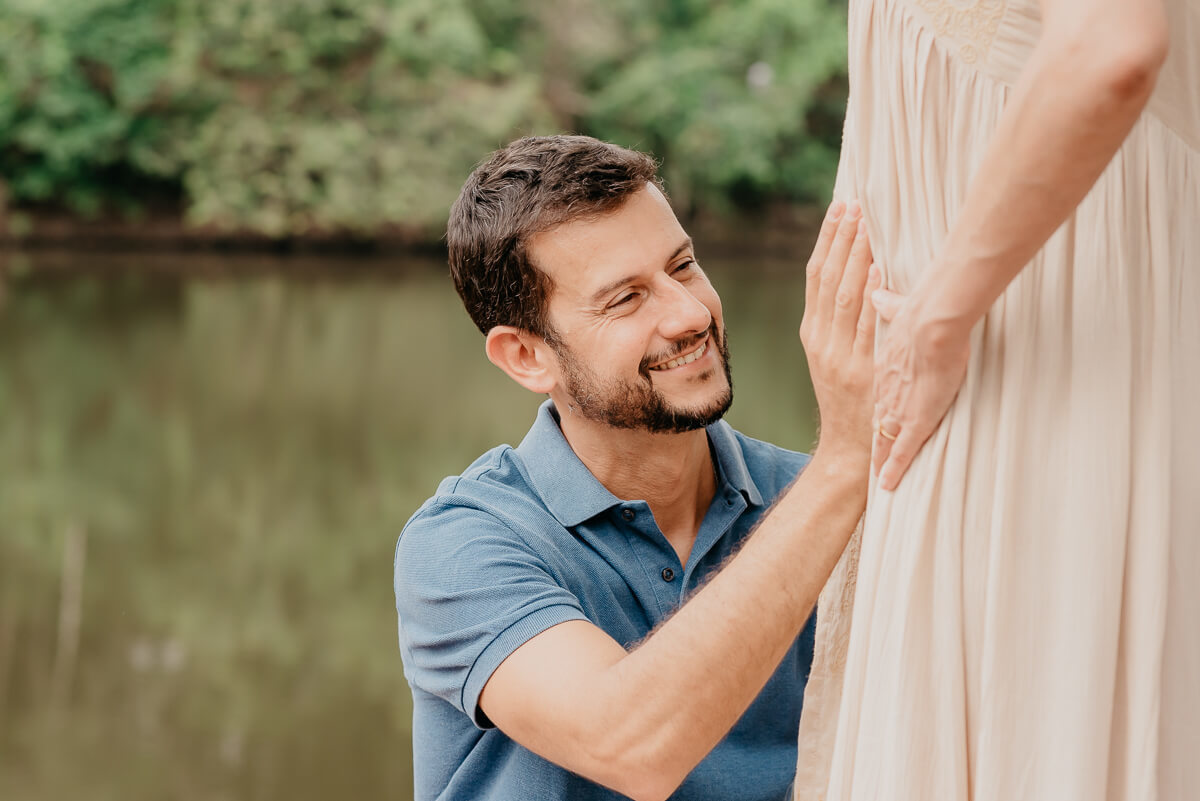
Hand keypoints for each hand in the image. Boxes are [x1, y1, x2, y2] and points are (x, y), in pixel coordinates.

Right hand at [799, 200, 880, 466]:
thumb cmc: (852, 404)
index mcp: (813, 335)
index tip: (839, 208)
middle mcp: (820, 341)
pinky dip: (871, 293)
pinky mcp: (861, 370)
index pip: (817, 276)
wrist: (850, 450)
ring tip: (867, 223)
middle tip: (853, 202)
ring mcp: (838, 356)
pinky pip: (865, 324)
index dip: (828, 241)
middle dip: (840, 238)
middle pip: (828, 278)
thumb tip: (863, 281)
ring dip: (856, 256)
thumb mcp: (838, 361)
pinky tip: (880, 268)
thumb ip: (845, 326)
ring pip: (844, 295)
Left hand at [870, 285, 971, 489]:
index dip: (868, 406)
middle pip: (874, 419)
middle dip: (869, 437)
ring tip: (877, 477)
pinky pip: (902, 450)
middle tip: (864, 456)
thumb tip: (879, 294)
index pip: (873, 391)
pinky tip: (887, 483)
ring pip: (884, 440)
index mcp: (882, 366)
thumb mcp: (899, 311)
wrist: (933, 322)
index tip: (863, 419)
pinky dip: (895, 467)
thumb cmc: (925, 313)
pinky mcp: (915, 419)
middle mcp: (884, 390)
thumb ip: (889, 307)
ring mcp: (898, 407)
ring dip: (881, 458)